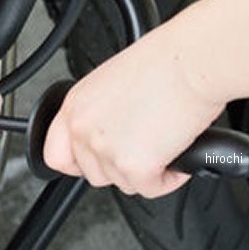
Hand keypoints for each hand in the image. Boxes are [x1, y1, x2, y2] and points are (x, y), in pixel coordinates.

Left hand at [42, 26, 225, 197]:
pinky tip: (178, 157)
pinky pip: (151, 189)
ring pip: (122, 183)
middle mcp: (84, 129)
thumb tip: (110, 134)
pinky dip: (168, 179)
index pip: (55, 154)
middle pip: (92, 173)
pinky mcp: (134, 167)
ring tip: (164, 146)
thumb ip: (100, 114)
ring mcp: (106, 150)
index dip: (76, 164)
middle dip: (119, 167)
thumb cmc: (164, 63)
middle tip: (142, 149)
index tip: (92, 163)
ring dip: (145, 172)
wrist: (193, 60)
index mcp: (75, 106)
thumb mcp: (113, 84)